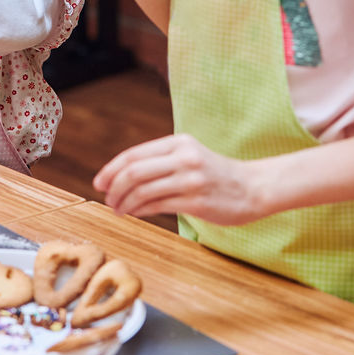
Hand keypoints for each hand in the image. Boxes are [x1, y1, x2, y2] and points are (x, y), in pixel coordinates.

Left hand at [93, 133, 263, 225]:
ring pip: (144, 190)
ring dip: (125, 202)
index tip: (99, 182)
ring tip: (118, 209)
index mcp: (178, 142)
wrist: (253, 187)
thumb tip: (122, 175)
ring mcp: (190, 179)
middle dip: (115, 187)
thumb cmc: (216, 174)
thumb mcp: (189, 155)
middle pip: (134, 171)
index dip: (112, 169)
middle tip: (107, 198)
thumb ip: (161, 160)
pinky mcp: (197, 201)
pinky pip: (158, 206)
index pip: (134, 154)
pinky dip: (140, 210)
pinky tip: (134, 213)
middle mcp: (183, 157)